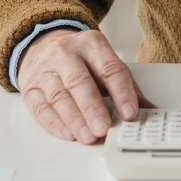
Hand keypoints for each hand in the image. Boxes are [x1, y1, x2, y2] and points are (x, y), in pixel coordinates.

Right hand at [18, 28, 154, 144]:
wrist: (41, 44)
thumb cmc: (80, 58)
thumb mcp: (104, 61)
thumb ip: (126, 85)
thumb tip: (150, 110)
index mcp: (91, 44)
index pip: (109, 68)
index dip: (121, 92)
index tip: (129, 113)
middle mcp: (66, 54)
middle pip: (79, 81)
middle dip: (92, 107)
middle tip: (103, 128)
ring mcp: (45, 70)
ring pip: (59, 96)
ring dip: (74, 119)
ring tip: (88, 137)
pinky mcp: (30, 88)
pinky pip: (40, 107)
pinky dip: (54, 123)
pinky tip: (68, 134)